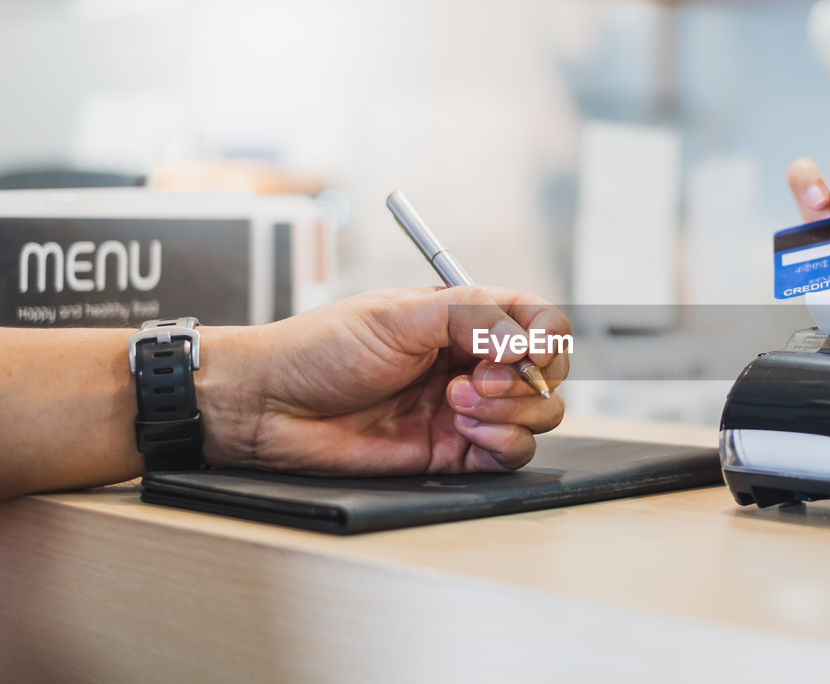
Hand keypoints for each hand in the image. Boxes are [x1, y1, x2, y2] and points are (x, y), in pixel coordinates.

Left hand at [199, 286, 569, 475]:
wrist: (270, 407)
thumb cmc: (320, 349)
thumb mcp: (397, 314)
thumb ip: (471, 317)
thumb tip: (525, 340)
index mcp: (463, 319)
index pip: (537, 320)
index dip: (549, 334)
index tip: (534, 347)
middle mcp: (472, 362)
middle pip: (547, 372)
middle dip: (527, 378)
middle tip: (481, 377)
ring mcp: (466, 409)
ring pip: (537, 415)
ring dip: (511, 410)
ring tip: (456, 403)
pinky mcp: (454, 453)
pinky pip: (509, 454)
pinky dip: (502, 443)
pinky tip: (463, 429)